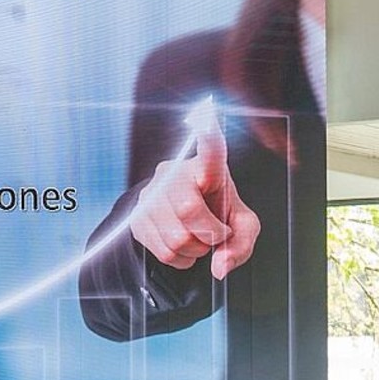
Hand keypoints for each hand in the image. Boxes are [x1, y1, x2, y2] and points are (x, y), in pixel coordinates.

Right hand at [130, 103, 259, 280]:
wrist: (184, 218)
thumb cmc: (218, 212)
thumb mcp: (242, 224)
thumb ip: (242, 244)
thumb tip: (220, 266)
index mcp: (205, 167)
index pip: (209, 150)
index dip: (208, 134)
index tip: (207, 113)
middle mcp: (173, 175)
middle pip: (189, 210)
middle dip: (209, 234)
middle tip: (215, 234)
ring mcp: (150, 195)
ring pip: (175, 237)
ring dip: (195, 250)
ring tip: (200, 241)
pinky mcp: (136, 217)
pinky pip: (162, 251)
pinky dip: (180, 259)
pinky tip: (185, 248)